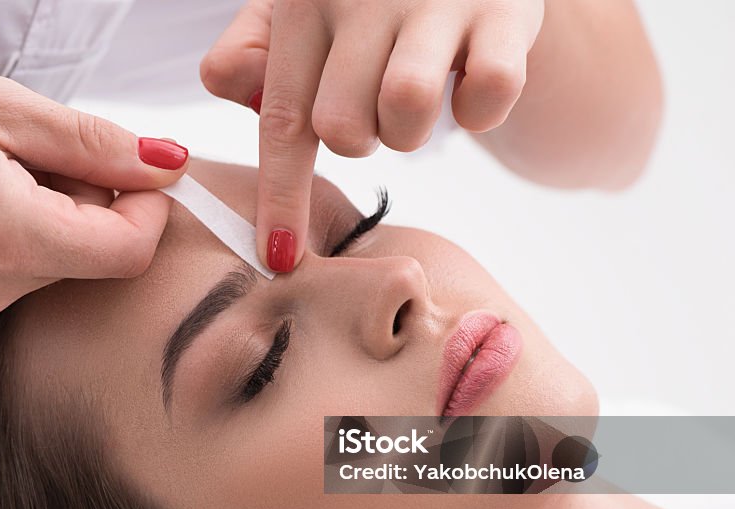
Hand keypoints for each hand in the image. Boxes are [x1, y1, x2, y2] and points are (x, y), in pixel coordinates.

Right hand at [0, 51, 188, 321]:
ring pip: (64, 260)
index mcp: (9, 240)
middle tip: (34, 148)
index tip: (132, 164)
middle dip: (93, 198)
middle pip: (98, 256)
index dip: (148, 206)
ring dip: (56, 209)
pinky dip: (27, 225)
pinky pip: (27, 265)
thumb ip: (94, 143)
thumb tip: (165, 163)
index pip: (129, 253)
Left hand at [200, 0, 544, 271]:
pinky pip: (488, 97)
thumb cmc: (370, 2)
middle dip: (358, 142)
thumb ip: (251, 52)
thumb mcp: (304, 16)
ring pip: (405, 113)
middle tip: (374, 107)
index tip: (279, 257)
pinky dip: (479, 113)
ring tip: (416, 97)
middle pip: (342, 129)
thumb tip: (229, 86)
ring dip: (410, 132)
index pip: (281, 117)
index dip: (279, 196)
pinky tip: (470, 84)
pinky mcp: (505, 11)